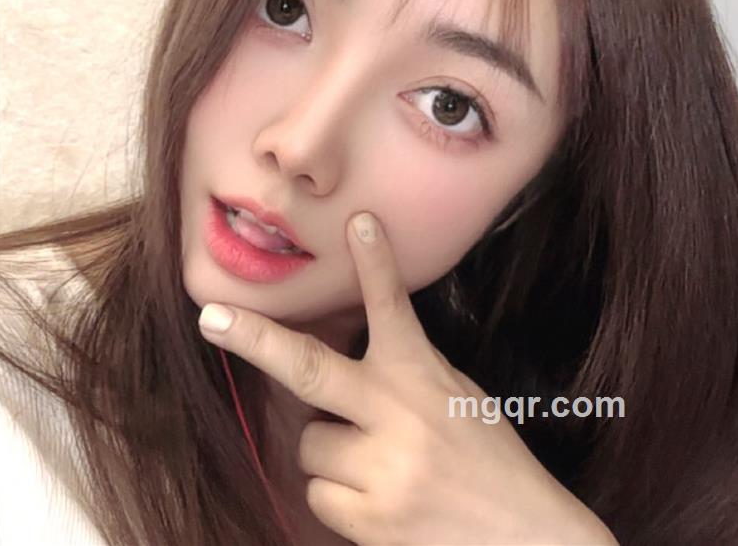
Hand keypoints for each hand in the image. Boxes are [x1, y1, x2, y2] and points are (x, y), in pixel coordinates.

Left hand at [198, 212, 617, 545]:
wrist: (527, 538)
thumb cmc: (489, 460)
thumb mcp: (457, 397)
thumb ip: (405, 373)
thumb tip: (350, 352)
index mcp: (423, 376)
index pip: (393, 307)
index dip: (375, 262)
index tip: (357, 223)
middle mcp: (398, 416)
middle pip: (309, 369)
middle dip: (255, 340)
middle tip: (210, 317)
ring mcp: (382, 470)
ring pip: (309, 444)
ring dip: (330, 451)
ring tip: (378, 465)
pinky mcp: (371, 521)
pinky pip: (320, 494)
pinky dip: (339, 495)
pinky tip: (379, 501)